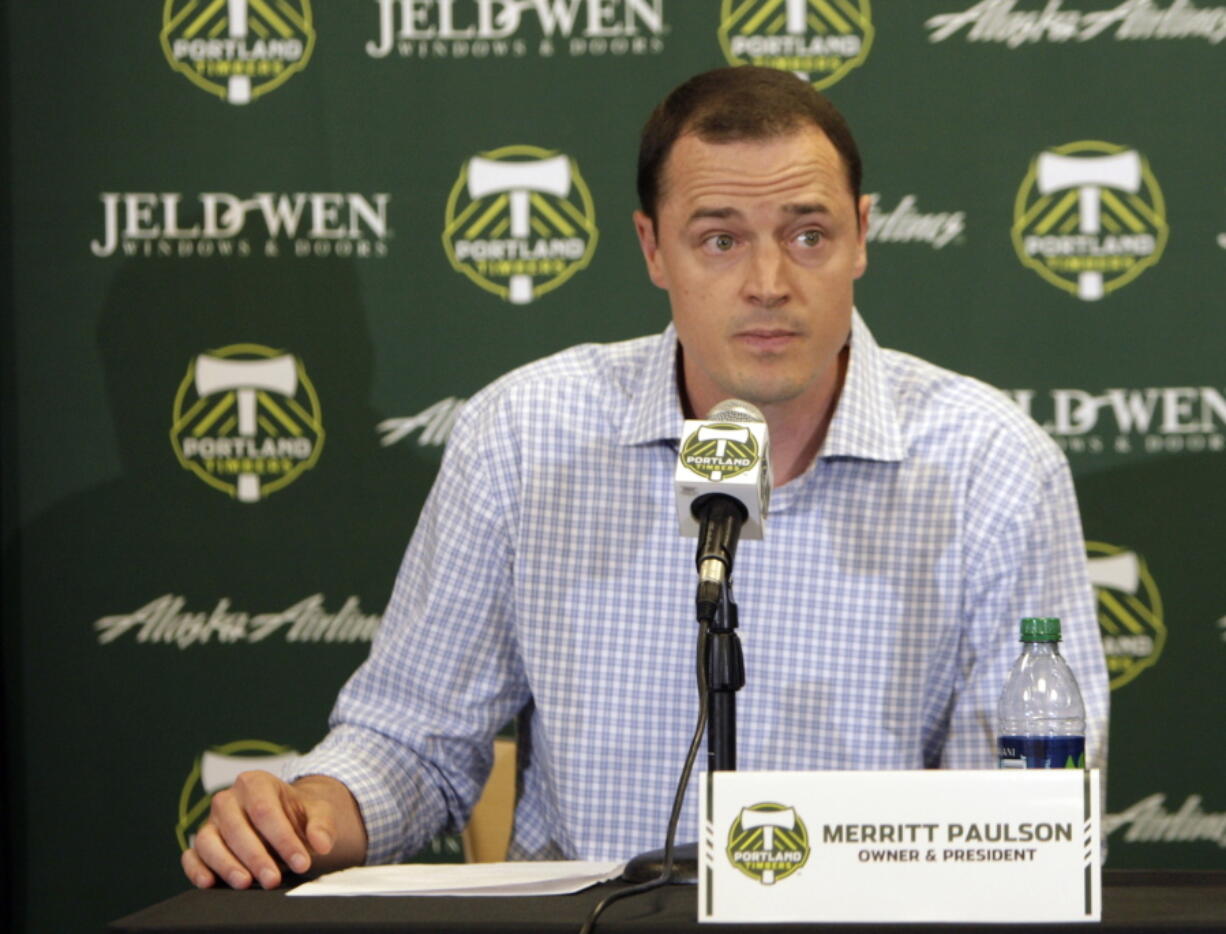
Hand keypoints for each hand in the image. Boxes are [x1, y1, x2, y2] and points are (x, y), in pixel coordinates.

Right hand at [181, 771, 365, 889]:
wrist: (289, 820)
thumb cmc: (300, 815)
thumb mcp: (318, 813)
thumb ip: (322, 825)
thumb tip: (322, 843)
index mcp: (256, 782)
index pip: (265, 810)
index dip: (282, 838)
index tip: (301, 862)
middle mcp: (228, 800)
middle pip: (236, 827)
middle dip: (256, 857)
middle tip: (273, 879)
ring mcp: (211, 822)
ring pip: (209, 842)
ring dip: (226, 864)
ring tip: (245, 883)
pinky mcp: (202, 844)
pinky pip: (192, 856)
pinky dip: (196, 870)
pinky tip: (209, 882)